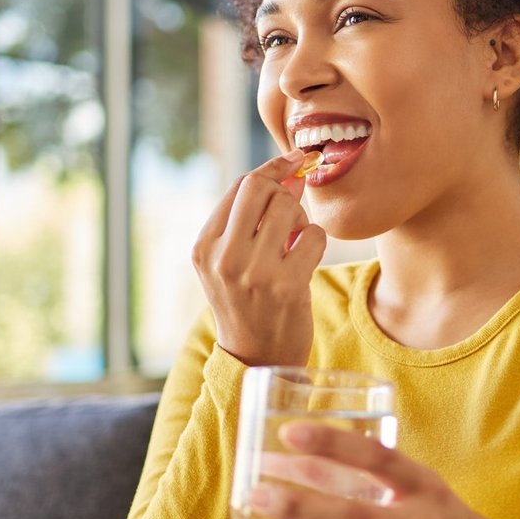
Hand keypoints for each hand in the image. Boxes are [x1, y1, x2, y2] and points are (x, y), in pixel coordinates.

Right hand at [192, 151, 327, 367]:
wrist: (257, 358)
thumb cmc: (248, 301)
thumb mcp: (233, 259)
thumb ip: (253, 216)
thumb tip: (293, 170)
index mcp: (204, 246)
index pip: (239, 185)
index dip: (272, 169)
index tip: (294, 161)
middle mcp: (223, 257)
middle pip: (261, 188)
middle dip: (284, 191)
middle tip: (290, 214)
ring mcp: (254, 272)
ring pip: (288, 208)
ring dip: (300, 219)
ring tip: (293, 242)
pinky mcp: (286, 286)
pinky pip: (313, 235)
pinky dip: (315, 241)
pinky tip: (305, 260)